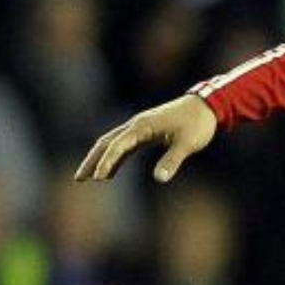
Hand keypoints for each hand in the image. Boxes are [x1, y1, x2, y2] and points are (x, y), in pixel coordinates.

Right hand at [75, 94, 217, 183]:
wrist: (206, 106)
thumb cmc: (198, 124)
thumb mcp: (187, 144)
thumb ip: (172, 160)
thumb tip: (160, 179)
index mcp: (142, 126)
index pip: (117, 145)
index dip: (107, 162)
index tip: (98, 178)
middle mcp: (136, 125)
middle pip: (106, 142)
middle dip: (92, 160)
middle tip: (78, 178)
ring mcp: (139, 128)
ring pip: (112, 143)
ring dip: (100, 159)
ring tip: (89, 178)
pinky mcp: (146, 132)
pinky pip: (124, 146)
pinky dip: (115, 158)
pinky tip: (111, 172)